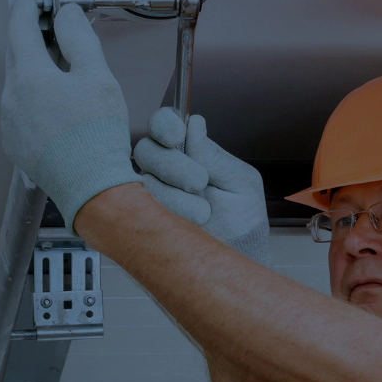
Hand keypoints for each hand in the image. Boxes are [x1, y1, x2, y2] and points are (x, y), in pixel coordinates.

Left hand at [0, 0, 139, 232]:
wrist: (91, 186)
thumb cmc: (96, 136)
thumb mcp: (97, 76)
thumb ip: (78, 38)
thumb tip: (66, 15)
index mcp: (28, 76)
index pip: (19, 25)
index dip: (30, 3)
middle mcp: (11, 97)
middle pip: (16, 51)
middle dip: (34, 33)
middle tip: (57, 25)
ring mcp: (9, 121)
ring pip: (18, 80)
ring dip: (36, 66)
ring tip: (65, 66)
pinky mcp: (14, 141)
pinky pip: (20, 106)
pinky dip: (35, 94)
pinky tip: (58, 101)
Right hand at [132, 107, 269, 265]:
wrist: (236, 257)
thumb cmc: (242, 221)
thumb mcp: (240, 182)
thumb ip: (215, 156)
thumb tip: (194, 123)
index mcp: (189, 152)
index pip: (164, 124)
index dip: (164, 125)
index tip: (177, 135)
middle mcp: (165, 168)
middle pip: (146, 149)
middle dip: (174, 165)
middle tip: (200, 182)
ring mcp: (151, 193)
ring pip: (144, 179)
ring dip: (175, 195)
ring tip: (203, 211)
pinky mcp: (143, 217)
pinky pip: (140, 205)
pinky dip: (168, 211)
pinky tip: (186, 221)